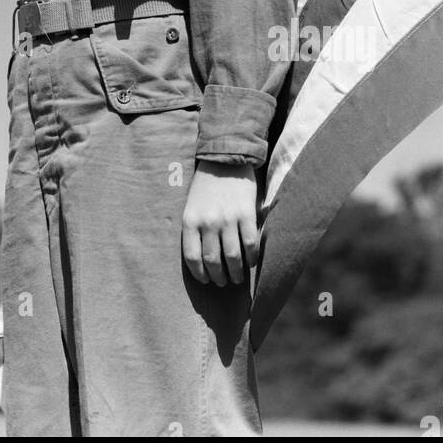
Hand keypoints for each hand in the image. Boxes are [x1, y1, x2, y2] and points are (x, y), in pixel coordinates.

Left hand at [182, 161, 258, 286]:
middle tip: (223, 283)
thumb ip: (196, 230)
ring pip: (233, 257)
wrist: (225, 159)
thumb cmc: (206, 185)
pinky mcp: (246, 214)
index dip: (199, 274)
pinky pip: (250, 244)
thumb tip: (202, 260)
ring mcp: (228, 218)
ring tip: (237, 279)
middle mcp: (208, 222)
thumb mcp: (191, 206)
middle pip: (213, 261)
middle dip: (219, 278)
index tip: (205, 280)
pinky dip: (251, 258)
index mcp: (190, 220)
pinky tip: (250, 262)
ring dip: (236, 273)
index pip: (192, 257)